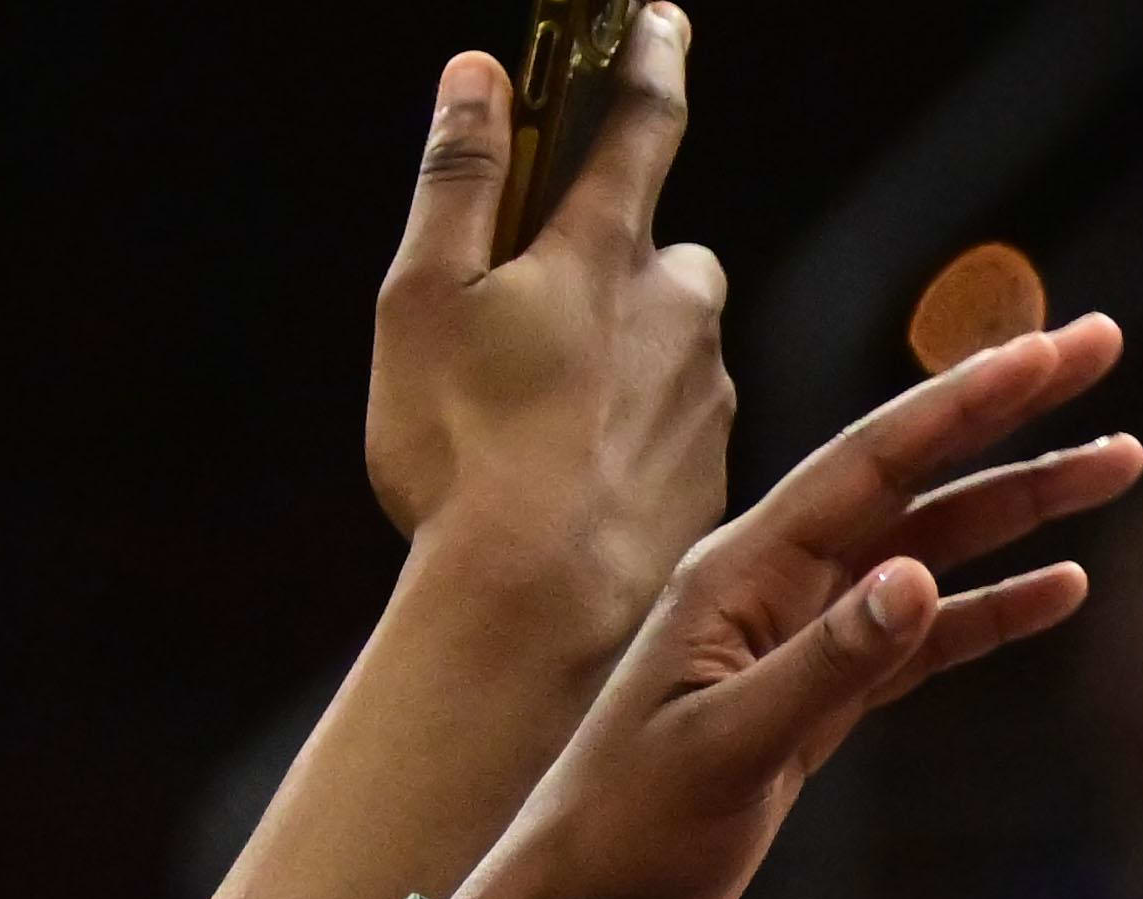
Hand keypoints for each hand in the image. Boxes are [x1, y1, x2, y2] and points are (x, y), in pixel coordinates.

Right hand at [369, 19, 733, 640]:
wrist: (545, 598)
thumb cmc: (464, 447)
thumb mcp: (424, 291)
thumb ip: (461, 177)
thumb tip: (481, 75)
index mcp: (603, 251)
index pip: (639, 124)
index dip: (646, 60)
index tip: (658, 18)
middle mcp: (679, 311)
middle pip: (665, 253)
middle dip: (616, 265)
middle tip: (536, 318)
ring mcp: (706, 394)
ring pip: (675, 343)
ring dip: (623, 359)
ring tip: (541, 421)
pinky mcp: (718, 470)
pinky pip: (676, 423)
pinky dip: (633, 432)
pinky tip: (577, 476)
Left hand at [437, 311, 1142, 898]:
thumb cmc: (627, 834)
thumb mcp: (725, 750)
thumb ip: (826, 664)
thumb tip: (920, 579)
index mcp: (739, 576)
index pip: (872, 464)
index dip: (966, 401)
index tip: (1051, 352)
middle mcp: (771, 585)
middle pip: (914, 481)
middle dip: (1011, 417)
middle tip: (1102, 349)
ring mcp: (797, 640)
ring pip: (932, 549)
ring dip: (1022, 507)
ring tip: (1116, 464)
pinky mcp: (817, 700)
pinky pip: (923, 638)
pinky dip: (993, 610)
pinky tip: (1063, 588)